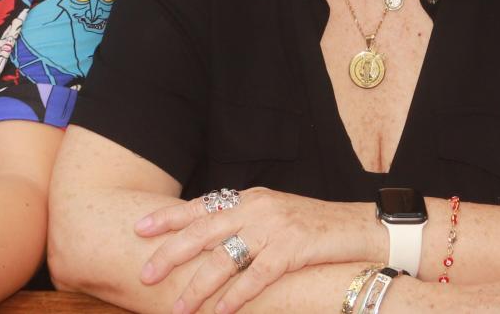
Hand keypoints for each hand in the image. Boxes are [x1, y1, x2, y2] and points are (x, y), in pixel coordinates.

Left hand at [135, 189, 372, 313]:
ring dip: (198, 287)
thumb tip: (205, 241)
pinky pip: (256, 275)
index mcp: (249, 198)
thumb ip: (243, 224)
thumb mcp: (274, 217)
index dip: (169, 217)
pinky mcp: (293, 249)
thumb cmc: (313, 228)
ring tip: (179, 309)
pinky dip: (235, 295)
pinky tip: (220, 312)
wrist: (360, 228)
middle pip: (204, 231)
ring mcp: (275, 227)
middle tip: (146, 274)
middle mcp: (257, 208)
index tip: (139, 228)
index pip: (201, 206)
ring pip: (225, 258)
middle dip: (171, 254)